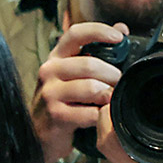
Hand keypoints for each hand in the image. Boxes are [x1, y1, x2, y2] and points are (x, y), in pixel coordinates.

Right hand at [31, 21, 127, 162]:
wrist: (41, 134)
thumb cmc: (64, 101)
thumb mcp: (76, 73)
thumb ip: (98, 50)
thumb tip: (121, 28)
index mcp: (56, 57)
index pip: (75, 33)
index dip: (99, 31)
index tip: (119, 38)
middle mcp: (48, 71)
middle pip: (90, 64)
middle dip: (112, 75)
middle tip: (118, 84)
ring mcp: (49, 94)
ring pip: (91, 88)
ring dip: (107, 95)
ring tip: (108, 101)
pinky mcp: (54, 115)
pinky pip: (89, 113)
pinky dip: (99, 116)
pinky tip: (97, 117)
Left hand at [94, 70, 162, 162]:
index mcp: (159, 156)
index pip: (125, 128)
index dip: (119, 105)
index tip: (126, 88)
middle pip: (105, 135)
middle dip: (108, 110)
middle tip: (121, 91)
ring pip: (103, 142)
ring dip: (105, 121)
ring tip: (119, 102)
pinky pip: (109, 149)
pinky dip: (109, 132)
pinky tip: (120, 119)